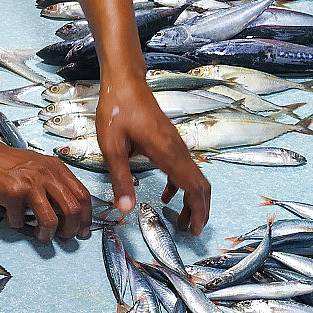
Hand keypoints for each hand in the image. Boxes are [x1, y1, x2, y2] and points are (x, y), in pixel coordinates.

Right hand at [0, 137, 91, 241]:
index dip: (87, 217)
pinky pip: (20, 220)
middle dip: (70, 230)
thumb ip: (52, 184)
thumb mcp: (36, 167)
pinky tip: (12, 217)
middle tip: (64, 237)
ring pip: (51, 220)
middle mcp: (46, 174)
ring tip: (40, 235)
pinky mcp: (12, 192)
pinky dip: (16, 224)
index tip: (83, 229)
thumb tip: (66, 211)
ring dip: (47, 234)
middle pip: (72, 210)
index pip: (82, 195)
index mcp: (55, 168)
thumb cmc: (4, 163)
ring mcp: (30, 183)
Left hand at [95, 76, 210, 234]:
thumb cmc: (117, 109)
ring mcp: (175, 144)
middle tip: (189, 230)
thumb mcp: (112, 147)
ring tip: (179, 219)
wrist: (124, 81)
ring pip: (193, 177)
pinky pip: (182, 168)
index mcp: (167, 152)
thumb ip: (121, 178)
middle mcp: (177, 149)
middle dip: (199, 210)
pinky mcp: (169, 141)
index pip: (193, 187)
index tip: (195, 231)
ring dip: (190, 199)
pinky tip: (167, 195)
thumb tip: (126, 209)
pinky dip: (180, 186)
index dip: (197, 211)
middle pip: (200, 184)